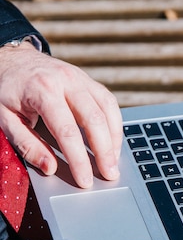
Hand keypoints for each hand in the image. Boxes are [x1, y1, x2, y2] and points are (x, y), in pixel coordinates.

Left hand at [0, 42, 122, 187]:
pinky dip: (115, 124)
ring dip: (114, 139)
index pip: (67, 131)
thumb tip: (50, 167)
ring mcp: (81, 78)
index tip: (85, 180)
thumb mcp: (5, 119)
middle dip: (104, 152)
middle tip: (110, 175)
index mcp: (43, 90)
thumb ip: (26, 144)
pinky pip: (109, 102)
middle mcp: (66, 81)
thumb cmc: (6, 90)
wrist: (11, 59)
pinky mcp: (89, 81)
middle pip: (94, 120)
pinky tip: (113, 142)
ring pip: (107, 109)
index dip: (78, 159)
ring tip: (114, 162)